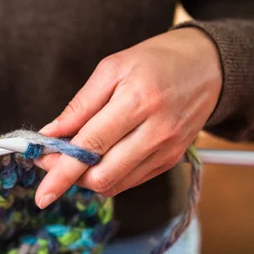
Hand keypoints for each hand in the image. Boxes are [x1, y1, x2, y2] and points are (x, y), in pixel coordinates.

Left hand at [34, 28, 221, 207]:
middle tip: (51, 159)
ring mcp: (167, 150)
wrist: (210, 66)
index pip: (91, 146)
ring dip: (86, 177)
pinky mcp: (171, 160)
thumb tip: (50, 134)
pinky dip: (107, 175)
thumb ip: (80, 106)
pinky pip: (130, 181)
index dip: (62, 172)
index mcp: (138, 101)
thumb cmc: (156, 60)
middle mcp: (156, 131)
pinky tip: (97, 158)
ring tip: (72, 156)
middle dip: (70, 176)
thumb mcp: (112, 68)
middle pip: (103, 176)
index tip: (42, 192)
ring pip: (115, 184)